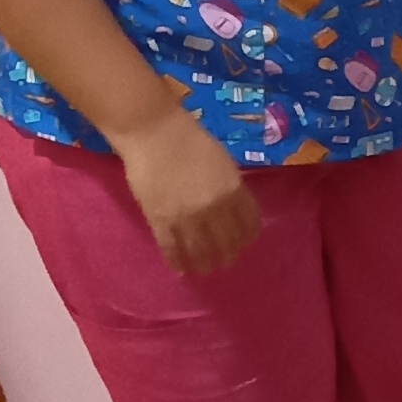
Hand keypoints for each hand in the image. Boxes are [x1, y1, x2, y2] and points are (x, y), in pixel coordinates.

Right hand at [119, 105, 257, 275]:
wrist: (153, 131)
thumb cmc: (189, 139)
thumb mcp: (223, 161)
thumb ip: (231, 186)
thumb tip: (234, 208)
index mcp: (234, 190)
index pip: (248, 224)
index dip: (247, 238)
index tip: (244, 244)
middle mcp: (215, 207)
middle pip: (227, 242)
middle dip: (228, 255)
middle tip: (225, 262)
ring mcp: (187, 216)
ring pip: (200, 251)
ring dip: (204, 264)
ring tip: (205, 270)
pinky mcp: (161, 220)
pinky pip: (172, 248)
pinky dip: (177, 262)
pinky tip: (181, 269)